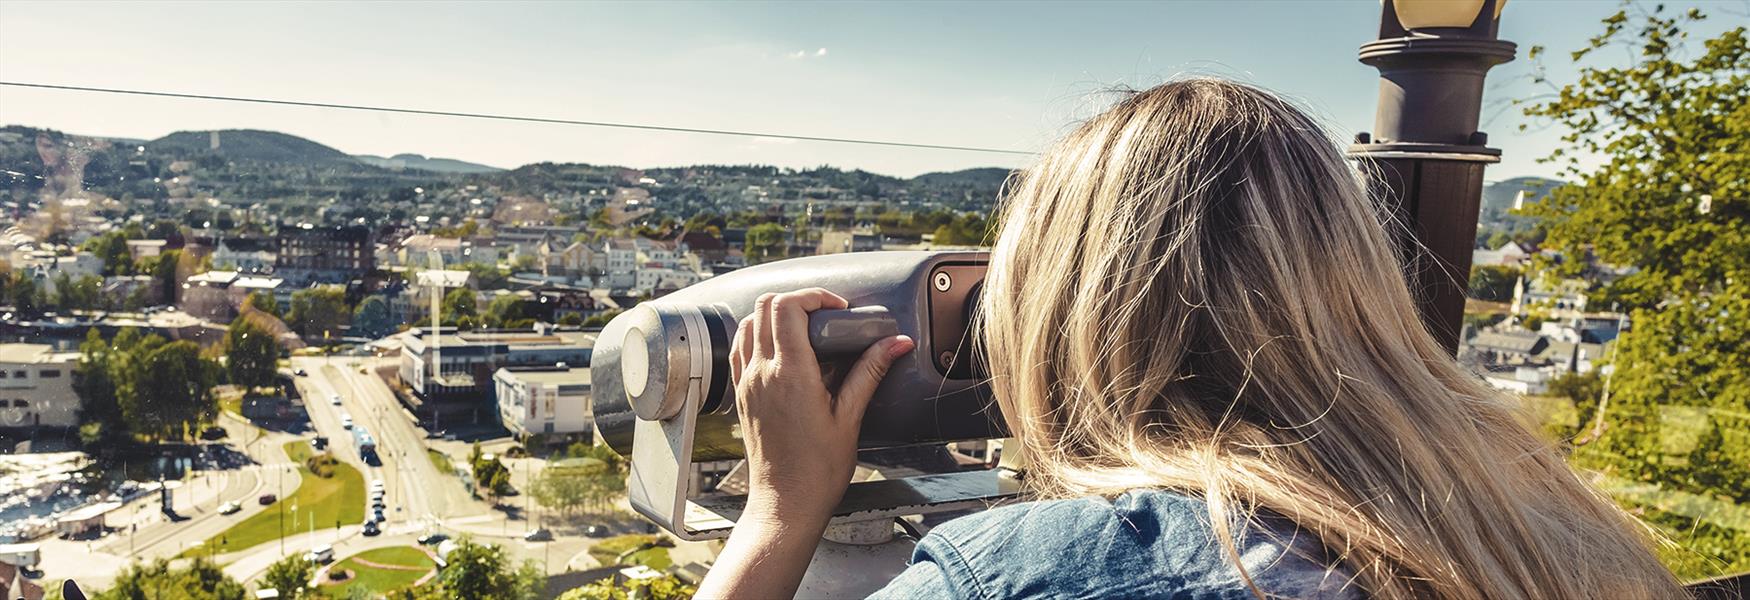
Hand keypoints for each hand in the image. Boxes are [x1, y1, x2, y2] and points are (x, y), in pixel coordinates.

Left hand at [728, 288, 914, 522]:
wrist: (786, 504)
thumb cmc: (817, 470)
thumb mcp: (850, 418)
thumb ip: (870, 372)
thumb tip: (896, 343)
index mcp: (790, 374)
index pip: (788, 307)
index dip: (815, 295)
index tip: (839, 308)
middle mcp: (761, 373)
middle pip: (765, 306)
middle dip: (798, 300)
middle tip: (827, 316)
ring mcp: (747, 383)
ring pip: (749, 323)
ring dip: (776, 315)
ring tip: (807, 331)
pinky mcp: (742, 395)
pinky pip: (741, 348)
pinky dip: (760, 336)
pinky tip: (784, 352)